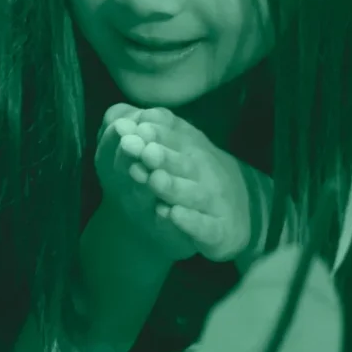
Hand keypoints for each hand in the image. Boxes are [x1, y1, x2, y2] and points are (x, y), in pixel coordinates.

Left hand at [98, 105, 261, 262]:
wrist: (228, 217)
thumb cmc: (187, 177)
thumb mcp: (172, 149)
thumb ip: (150, 131)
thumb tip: (122, 119)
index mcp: (190, 147)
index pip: (175, 136)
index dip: (157, 132)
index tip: (138, 128)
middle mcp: (203, 172)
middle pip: (183, 162)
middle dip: (164, 156)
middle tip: (145, 151)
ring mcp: (212, 202)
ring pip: (193, 194)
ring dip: (173, 186)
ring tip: (154, 179)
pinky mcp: (218, 232)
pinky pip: (205, 228)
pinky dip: (191, 222)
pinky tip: (173, 214)